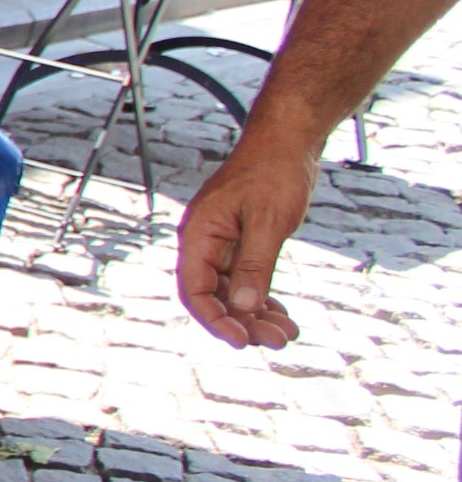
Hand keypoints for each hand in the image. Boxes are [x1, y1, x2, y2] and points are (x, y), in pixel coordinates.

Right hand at [178, 136, 316, 348]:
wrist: (287, 140)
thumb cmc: (274, 172)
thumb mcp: (268, 221)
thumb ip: (255, 264)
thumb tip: (246, 307)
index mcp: (200, 235)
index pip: (194, 290)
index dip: (215, 319)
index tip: (243, 340)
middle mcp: (205, 242)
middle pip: (214, 296)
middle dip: (243, 322)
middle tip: (278, 341)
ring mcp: (223, 243)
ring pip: (232, 291)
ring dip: (256, 314)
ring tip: (286, 333)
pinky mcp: (243, 241)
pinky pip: (246, 278)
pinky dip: (262, 297)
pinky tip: (280, 313)